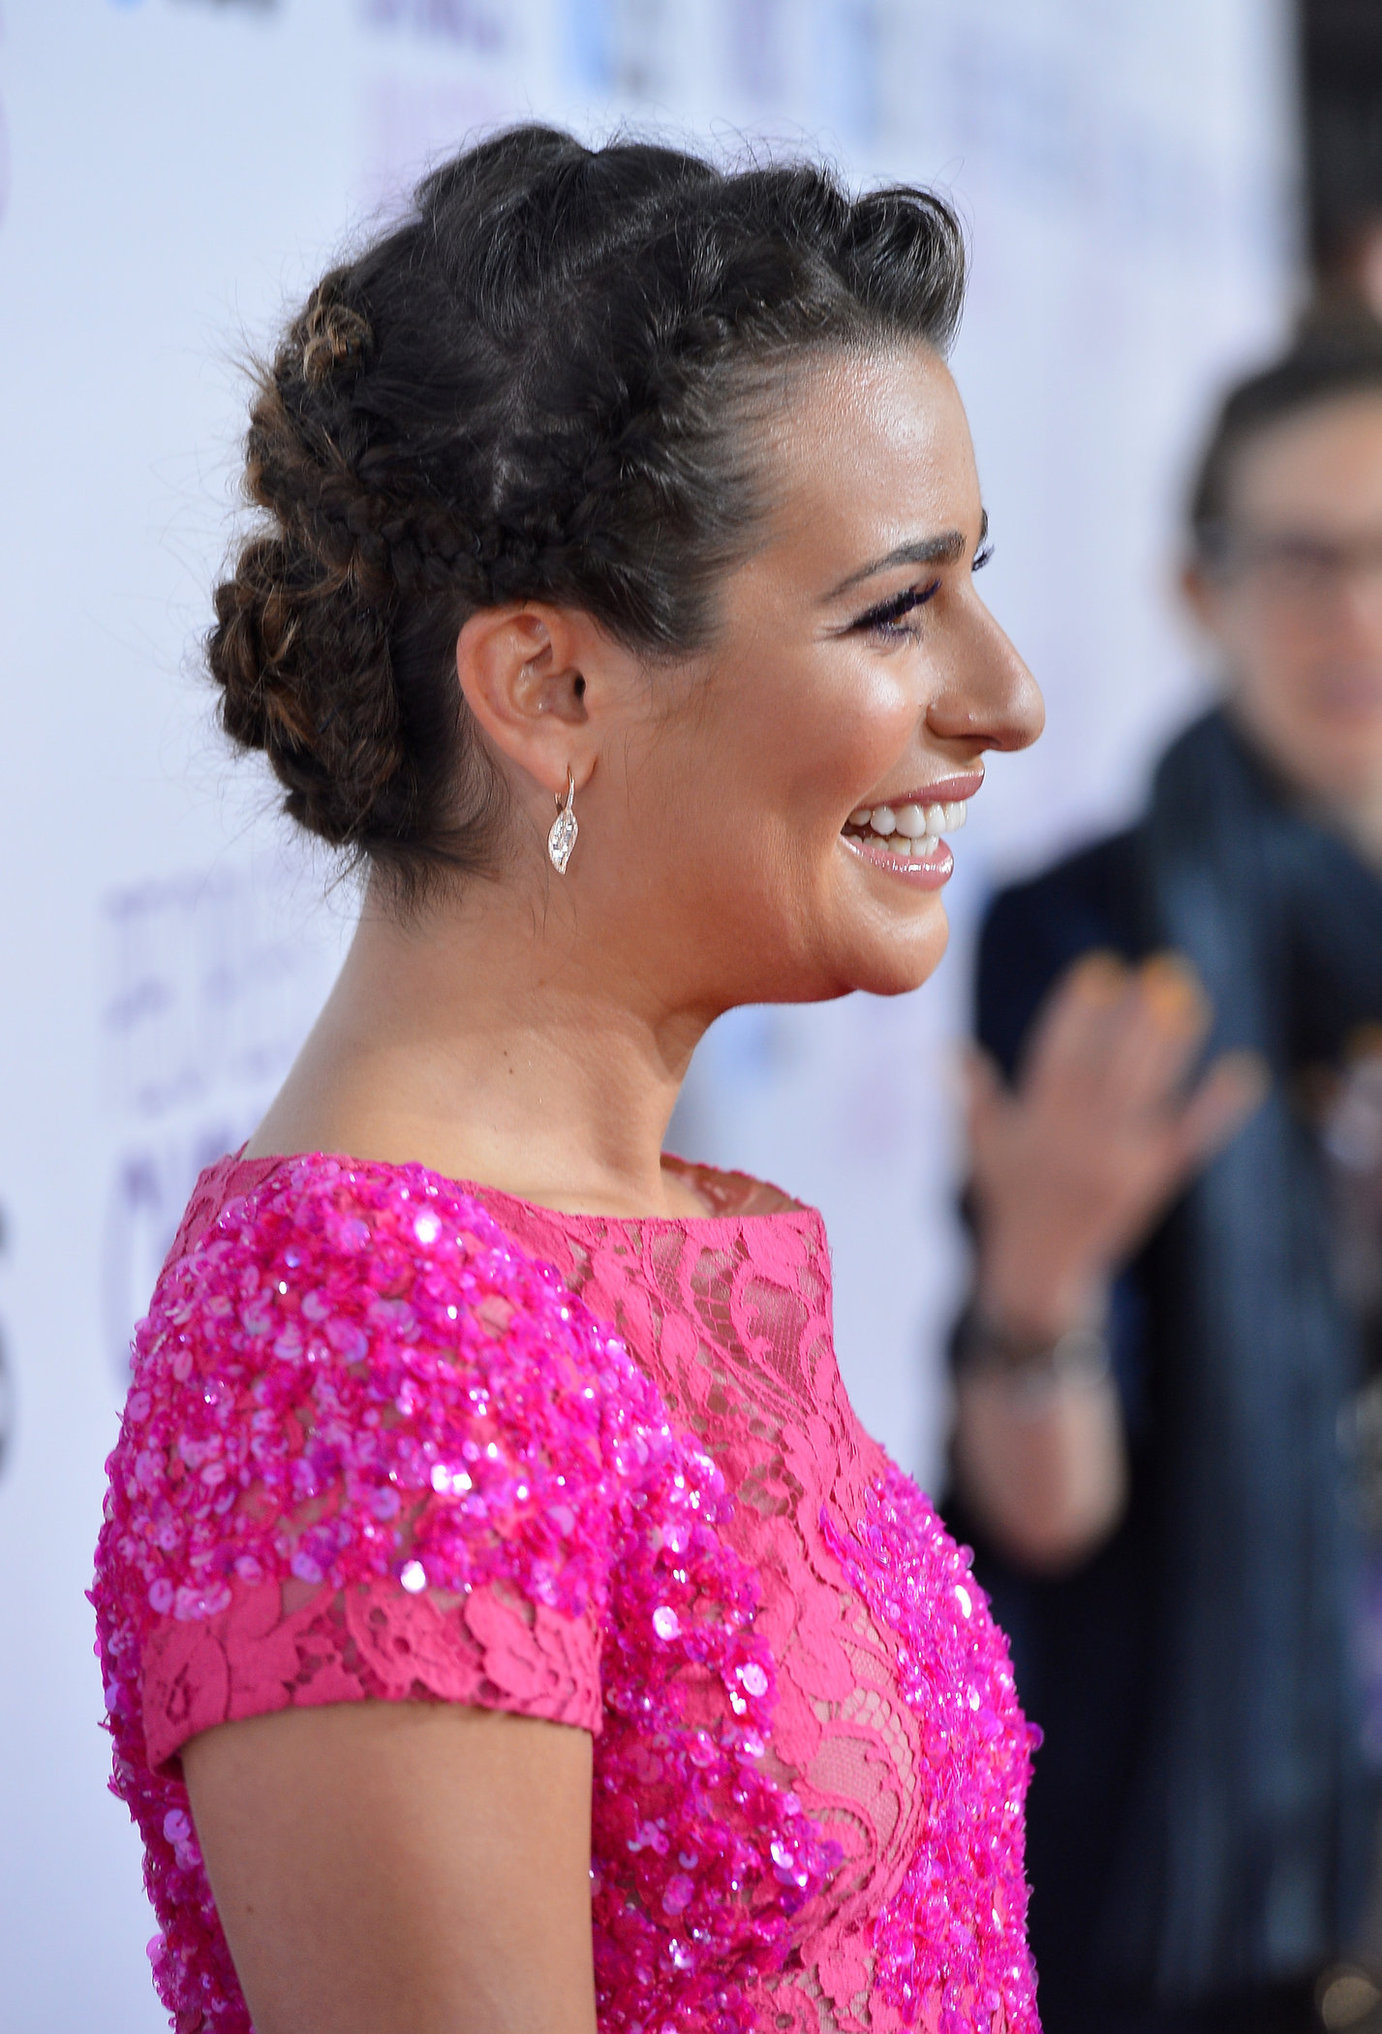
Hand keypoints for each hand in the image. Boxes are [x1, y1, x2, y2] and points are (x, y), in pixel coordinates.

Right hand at [966, 951, 1265, 1337]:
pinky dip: (1217, 1106)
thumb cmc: (1009, 1201)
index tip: (1098, 971)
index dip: (1077, 1011)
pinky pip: (1189, 1138)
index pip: (1058, 1055)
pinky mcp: (1153, 1182)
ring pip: (1148, 1092)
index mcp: (1036, 1125)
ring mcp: (1119, 1162)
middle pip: (1110, 1067)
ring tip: (1187, 1000)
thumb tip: (948, 1051)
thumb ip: (974, 1097)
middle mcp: (1077, 1141)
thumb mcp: (984, 1148)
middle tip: (1156, 974)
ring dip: (1171, 1045)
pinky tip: (1241, 1071)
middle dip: (1132, 1019)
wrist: (1040, 1274)